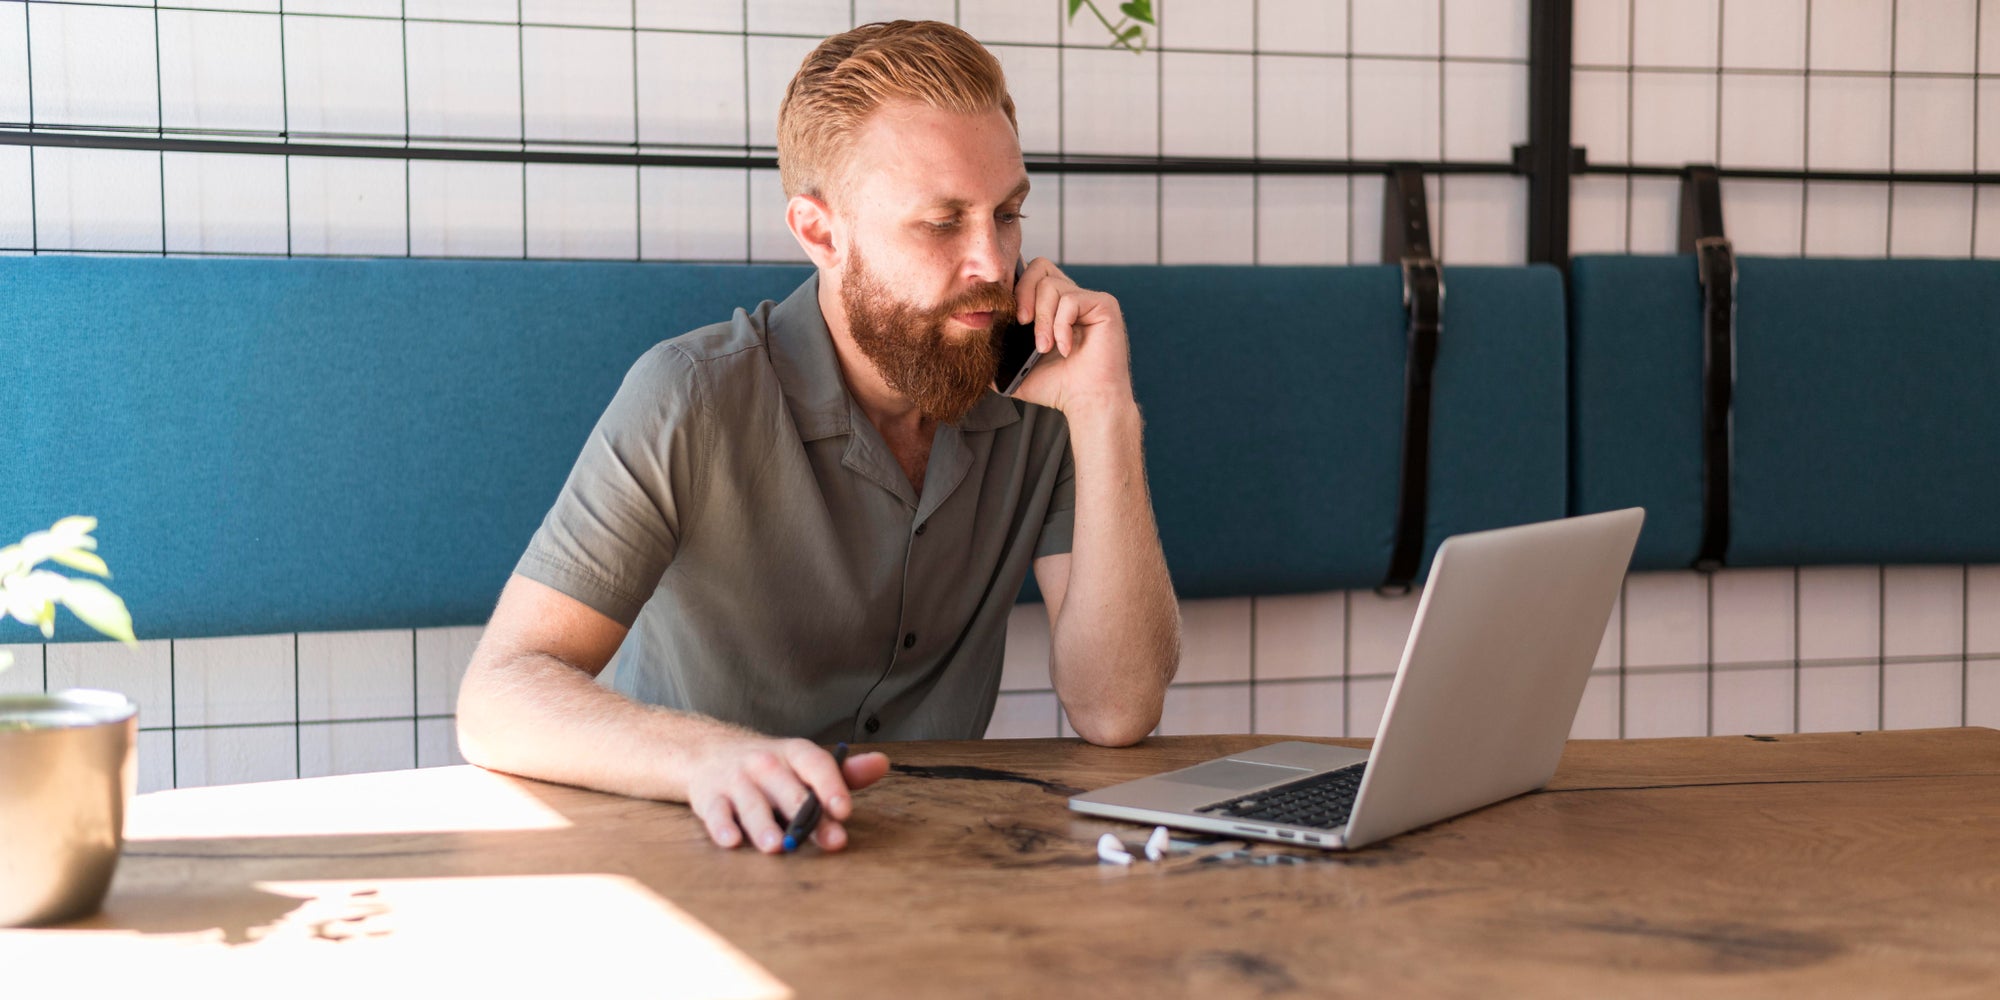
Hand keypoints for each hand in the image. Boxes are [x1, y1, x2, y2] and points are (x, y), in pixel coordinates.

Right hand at [684, 737, 890, 852]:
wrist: (710, 752)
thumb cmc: (772, 769)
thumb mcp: (806, 765)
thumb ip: (844, 772)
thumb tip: (882, 764)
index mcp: (795, 753)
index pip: (816, 764)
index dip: (831, 786)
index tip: (844, 811)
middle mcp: (765, 762)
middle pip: (787, 789)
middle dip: (805, 815)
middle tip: (824, 840)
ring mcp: (736, 779)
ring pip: (752, 803)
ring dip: (764, 825)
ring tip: (777, 847)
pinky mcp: (710, 796)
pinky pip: (715, 812)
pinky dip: (722, 826)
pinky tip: (732, 840)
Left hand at [1008, 257, 1134, 414]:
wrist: (1086, 403)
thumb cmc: (1058, 387)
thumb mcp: (1016, 370)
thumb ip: (997, 354)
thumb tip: (971, 345)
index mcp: (1051, 306)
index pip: (1028, 275)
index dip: (1014, 287)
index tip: (1007, 315)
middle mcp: (1070, 297)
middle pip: (1039, 268)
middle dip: (1023, 294)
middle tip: (1021, 324)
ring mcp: (1088, 299)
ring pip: (1051, 285)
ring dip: (1043, 319)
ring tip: (1045, 347)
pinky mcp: (1104, 305)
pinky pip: (1071, 299)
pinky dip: (1061, 325)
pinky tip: (1065, 348)